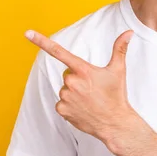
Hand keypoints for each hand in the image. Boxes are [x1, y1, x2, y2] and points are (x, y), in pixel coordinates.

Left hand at [24, 28, 136, 143]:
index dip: (42, 41)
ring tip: (89, 100)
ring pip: (65, 89)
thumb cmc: (116, 95)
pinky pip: (61, 102)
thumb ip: (120, 48)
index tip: (28, 33)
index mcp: (83, 70)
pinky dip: (70, 105)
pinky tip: (82, 109)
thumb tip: (128, 32)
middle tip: (93, 88)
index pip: (59, 52)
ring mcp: (65, 97)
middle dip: (78, 79)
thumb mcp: (118, 70)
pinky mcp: (61, 110)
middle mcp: (72, 82)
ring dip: (74, 93)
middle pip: (68, 75)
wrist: (114, 123)